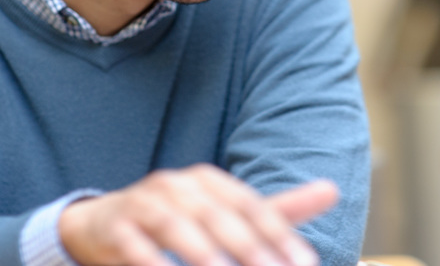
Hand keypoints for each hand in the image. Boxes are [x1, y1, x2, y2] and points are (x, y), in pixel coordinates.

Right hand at [58, 164, 338, 265]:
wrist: (107, 222)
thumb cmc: (182, 222)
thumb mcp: (229, 214)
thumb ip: (279, 209)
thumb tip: (332, 189)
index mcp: (212, 180)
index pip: (254, 207)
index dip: (280, 235)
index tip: (305, 264)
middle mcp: (181, 183)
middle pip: (221, 217)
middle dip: (249, 250)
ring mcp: (147, 201)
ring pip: (179, 227)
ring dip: (203, 254)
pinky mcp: (117, 224)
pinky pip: (136, 243)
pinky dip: (151, 260)